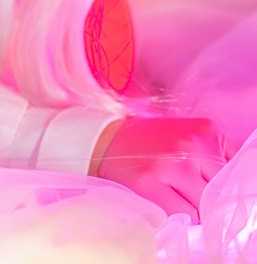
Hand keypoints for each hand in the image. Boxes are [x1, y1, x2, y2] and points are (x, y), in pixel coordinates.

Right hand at [95, 116, 236, 220]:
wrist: (109, 139)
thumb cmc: (154, 141)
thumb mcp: (191, 136)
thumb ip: (217, 155)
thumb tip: (236, 186)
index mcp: (206, 130)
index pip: (236, 171)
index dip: (225, 185)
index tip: (212, 187)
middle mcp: (191, 146)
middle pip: (220, 191)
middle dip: (208, 197)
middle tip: (190, 191)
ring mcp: (170, 166)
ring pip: (203, 207)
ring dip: (193, 208)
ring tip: (176, 194)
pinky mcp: (150, 184)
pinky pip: (182, 216)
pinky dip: (178, 215)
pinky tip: (165, 200)